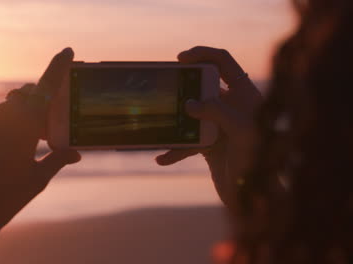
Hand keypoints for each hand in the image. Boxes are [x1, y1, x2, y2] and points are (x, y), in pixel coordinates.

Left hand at [0, 48, 80, 263]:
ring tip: (16, 150)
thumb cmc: (6, 198)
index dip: (59, 67)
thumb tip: (76, 153)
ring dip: (16, 120)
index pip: (47, 87)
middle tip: (42, 130)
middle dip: (37, 104)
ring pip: (6, 110)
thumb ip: (58, 159)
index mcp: (25, 125)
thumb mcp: (37, 179)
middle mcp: (1, 116)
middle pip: (26, 96)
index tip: (68, 51)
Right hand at [156, 47, 261, 207]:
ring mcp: (219, 126)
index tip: (180, 59)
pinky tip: (162, 158)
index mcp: (245, 96)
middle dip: (182, 88)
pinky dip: (174, 149)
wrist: (256, 198)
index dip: (203, 55)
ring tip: (157, 124)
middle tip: (165, 90)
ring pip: (190, 115)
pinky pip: (187, 141)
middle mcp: (231, 107)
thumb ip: (216, 112)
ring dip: (174, 120)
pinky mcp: (209, 145)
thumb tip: (188, 105)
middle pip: (202, 87)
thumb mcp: (242, 131)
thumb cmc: (258, 162)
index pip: (224, 63)